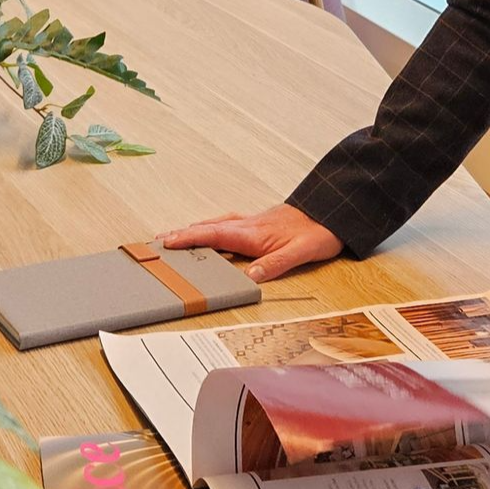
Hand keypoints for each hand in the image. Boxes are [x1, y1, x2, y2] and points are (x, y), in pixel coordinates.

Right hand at [159, 204, 341, 282]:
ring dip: (194, 230)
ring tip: (175, 236)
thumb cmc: (318, 232)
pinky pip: (225, 224)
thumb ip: (275, 264)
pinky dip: (210, 228)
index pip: (214, 235)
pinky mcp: (257, 224)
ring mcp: (252, 223)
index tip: (167, 242)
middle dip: (182, 234)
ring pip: (215, 224)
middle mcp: (248, 225)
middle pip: (208, 228)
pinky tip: (210, 231)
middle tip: (158, 241)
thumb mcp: (301, 252)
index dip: (190, 238)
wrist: (331, 212)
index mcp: (253, 233)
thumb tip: (251, 276)